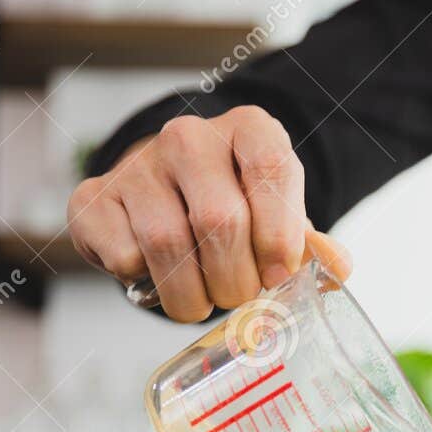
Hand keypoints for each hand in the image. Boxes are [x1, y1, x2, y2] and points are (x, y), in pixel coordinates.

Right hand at [67, 106, 347, 321]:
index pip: (270, 169)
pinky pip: (123, 256)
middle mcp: (189, 137)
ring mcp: (138, 165)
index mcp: (250, 130)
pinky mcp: (94, 197)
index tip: (279, 275)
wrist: (171, 199)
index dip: (278, 235)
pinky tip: (159, 278)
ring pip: (166, 243)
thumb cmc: (240, 211)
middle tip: (241, 297)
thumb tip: (337, 269)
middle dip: (236, 280)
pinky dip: (146, 284)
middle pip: (218, 220)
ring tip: (204, 301)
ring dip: (192, 294)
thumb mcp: (283, 221)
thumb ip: (312, 246)